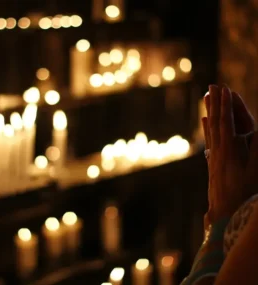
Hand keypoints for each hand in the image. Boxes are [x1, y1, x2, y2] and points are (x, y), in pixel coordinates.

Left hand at [202, 85, 254, 221]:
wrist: (225, 215)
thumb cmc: (246, 193)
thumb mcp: (257, 168)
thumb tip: (256, 130)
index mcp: (230, 148)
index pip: (227, 120)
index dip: (226, 104)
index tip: (224, 89)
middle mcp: (219, 149)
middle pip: (216, 121)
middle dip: (215, 103)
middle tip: (211, 87)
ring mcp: (214, 156)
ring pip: (211, 129)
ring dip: (210, 113)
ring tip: (207, 99)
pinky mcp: (213, 163)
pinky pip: (209, 140)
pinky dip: (207, 129)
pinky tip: (204, 122)